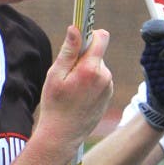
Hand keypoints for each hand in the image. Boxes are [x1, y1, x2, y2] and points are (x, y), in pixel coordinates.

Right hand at [39, 25, 113, 152]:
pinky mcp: (109, 95)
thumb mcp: (56, 75)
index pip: (101, 37)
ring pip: (97, 67)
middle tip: (66, 73)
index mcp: (91, 69)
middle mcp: (105, 76)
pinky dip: (90, 82)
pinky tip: (78, 97)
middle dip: (83, 56)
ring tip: (71, 88)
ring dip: (86, 71)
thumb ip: (68, 51)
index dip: (90, 32)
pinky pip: (100, 79)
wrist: (63, 135)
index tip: (81, 32)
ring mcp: (109, 87)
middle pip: (96, 53)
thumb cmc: (54, 105)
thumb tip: (76, 28)